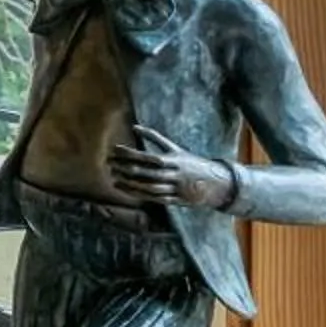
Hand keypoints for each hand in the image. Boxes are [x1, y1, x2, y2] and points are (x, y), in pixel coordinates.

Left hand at [110, 127, 236, 210]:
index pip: (149, 157)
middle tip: (109, 164)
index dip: (131, 154)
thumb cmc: (190, 163)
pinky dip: (137, 194)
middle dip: (126, 169)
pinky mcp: (175, 200)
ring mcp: (176, 189)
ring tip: (113, 177)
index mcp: (175, 160)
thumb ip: (155, 138)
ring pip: (149, 187)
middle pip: (147, 173)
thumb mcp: (176, 149)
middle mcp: (175, 175)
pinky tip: (124, 188)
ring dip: (130, 183)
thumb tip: (134, 126)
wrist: (216, 184)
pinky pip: (153, 198)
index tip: (115, 149)